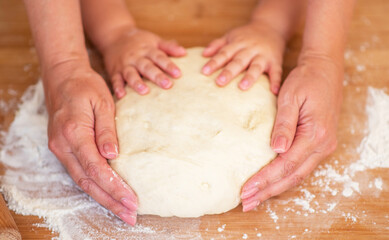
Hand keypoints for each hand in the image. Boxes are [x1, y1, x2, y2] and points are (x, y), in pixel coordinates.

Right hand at [44, 60, 137, 224]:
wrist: (62, 76)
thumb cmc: (85, 86)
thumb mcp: (102, 103)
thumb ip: (106, 131)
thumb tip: (112, 156)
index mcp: (73, 132)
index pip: (95, 168)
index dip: (114, 187)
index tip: (131, 200)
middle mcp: (62, 145)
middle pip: (88, 182)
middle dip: (110, 201)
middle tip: (130, 215)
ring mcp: (60, 148)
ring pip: (82, 181)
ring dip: (103, 198)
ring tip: (122, 211)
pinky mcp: (63, 148)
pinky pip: (79, 173)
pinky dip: (94, 187)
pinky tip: (107, 195)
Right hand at [101, 27, 185, 97]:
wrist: (115, 35)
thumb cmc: (139, 41)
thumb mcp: (154, 40)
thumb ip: (169, 47)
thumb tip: (184, 53)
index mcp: (148, 50)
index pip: (159, 57)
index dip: (169, 65)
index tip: (178, 74)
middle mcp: (136, 57)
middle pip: (147, 67)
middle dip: (157, 76)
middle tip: (167, 85)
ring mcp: (125, 65)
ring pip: (131, 74)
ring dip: (137, 83)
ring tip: (145, 91)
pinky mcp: (114, 71)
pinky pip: (115, 79)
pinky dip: (117, 87)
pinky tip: (121, 96)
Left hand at [202, 22, 285, 93]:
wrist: (271, 26)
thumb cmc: (246, 36)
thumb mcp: (231, 36)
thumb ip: (217, 45)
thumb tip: (203, 54)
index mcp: (238, 43)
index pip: (224, 53)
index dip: (214, 62)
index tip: (204, 72)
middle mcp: (250, 49)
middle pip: (238, 61)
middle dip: (229, 72)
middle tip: (219, 82)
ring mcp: (263, 56)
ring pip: (256, 66)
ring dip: (249, 77)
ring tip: (242, 87)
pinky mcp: (275, 61)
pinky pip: (276, 72)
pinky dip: (276, 81)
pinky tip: (273, 91)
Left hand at [240, 55, 342, 210]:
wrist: (325, 69)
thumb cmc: (306, 80)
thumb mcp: (291, 98)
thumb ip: (283, 125)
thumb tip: (276, 150)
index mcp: (315, 135)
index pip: (286, 165)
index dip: (265, 180)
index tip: (245, 189)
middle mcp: (322, 145)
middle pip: (292, 177)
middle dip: (268, 191)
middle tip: (246, 203)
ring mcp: (323, 147)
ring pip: (297, 176)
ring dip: (275, 188)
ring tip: (255, 199)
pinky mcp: (319, 144)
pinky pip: (301, 167)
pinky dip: (284, 178)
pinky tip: (271, 183)